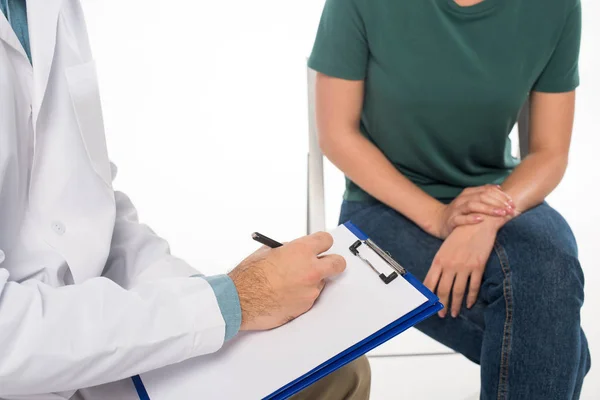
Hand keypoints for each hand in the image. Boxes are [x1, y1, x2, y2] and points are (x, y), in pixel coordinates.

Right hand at [228, 232, 345, 330]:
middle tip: (325, 264)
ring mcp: (310, 290)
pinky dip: (301, 295)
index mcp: (301, 251)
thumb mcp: (268, 252)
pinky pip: (309, 297)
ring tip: (288, 283)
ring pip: (320, 282)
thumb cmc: (249, 276)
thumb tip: (297, 250)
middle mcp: (311, 270)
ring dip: (311, 281)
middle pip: (338, 263)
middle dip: (333, 263)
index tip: (320, 245)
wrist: (239, 301)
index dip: (322, 243)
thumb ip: (289, 250)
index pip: (326, 240)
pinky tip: (284, 294)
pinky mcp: (306, 306)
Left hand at [424, 218, 501, 317]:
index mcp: (439, 259)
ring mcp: (464, 266)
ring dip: (456, 304)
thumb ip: (440, 264)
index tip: (428, 304)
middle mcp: (450, 264)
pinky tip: (468, 303)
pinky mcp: (478, 266)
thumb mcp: (445, 248)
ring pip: (458, 291)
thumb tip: (435, 280)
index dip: (429, 295)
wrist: (479, 222)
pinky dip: (471, 297)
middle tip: (442, 314)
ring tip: (454, 313)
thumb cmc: (461, 233)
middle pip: (443, 290)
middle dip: (442, 304)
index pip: (430, 282)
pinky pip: (473, 286)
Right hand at [433, 185, 515, 238]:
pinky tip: (481, 220)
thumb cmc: (460, 212)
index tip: (512, 203)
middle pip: (481, 196)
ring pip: (472, 205)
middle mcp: (462, 199)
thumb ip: (484, 194)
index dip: (501, 196)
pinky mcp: (452, 221)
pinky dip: (471, 218)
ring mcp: (456, 209)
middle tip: (510, 210)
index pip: (487, 190)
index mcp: (468, 193)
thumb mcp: (471, 201)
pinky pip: (461, 219)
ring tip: (500, 213)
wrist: (439, 221)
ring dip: (488, 209)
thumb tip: (499, 188)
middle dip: (498, 203)